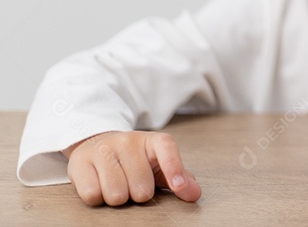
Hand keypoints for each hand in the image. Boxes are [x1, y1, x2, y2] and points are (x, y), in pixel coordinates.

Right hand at [63, 130, 201, 205]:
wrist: (97, 143)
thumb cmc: (133, 160)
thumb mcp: (158, 164)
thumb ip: (178, 178)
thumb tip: (194, 194)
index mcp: (152, 141)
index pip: (167, 151)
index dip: (175, 170)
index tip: (179, 187)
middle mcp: (128, 141)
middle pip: (141, 188)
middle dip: (137, 194)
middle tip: (131, 183)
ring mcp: (103, 150)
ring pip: (116, 195)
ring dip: (117, 198)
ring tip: (115, 183)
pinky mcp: (80, 162)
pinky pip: (92, 195)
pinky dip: (96, 198)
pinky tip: (99, 184)